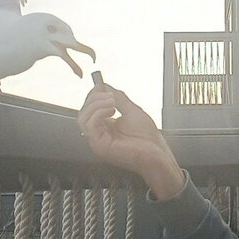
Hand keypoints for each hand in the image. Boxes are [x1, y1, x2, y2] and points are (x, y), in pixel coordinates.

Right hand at [77, 83, 185, 198]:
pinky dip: (98, 113)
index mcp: (105, 127)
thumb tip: (105, 86)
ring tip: (112, 102)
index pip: (89, 109)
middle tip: (110, 95)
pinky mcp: (99, 145)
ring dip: (96, 104)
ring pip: (82, 118)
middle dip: (94, 98)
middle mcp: (99, 134)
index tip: (102, 85)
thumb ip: (118, 98)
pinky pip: (89, 125)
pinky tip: (112, 111)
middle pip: (83, 112)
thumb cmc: (148, 138)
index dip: (94, 95)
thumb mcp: (132, 110)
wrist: (156, 153)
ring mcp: (97, 141)